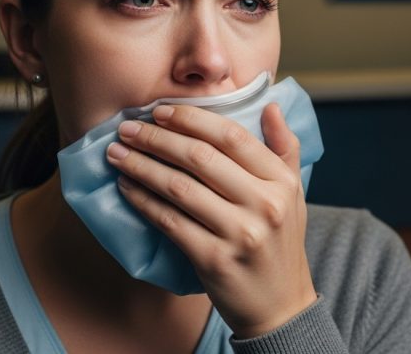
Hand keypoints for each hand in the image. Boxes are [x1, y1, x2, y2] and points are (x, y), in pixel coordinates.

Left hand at [105, 102, 316, 337]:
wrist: (280, 306)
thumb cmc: (280, 243)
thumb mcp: (294, 193)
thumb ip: (284, 147)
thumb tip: (269, 105)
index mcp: (281, 182)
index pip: (232, 136)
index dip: (191, 118)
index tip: (159, 111)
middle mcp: (264, 204)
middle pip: (200, 157)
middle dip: (157, 138)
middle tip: (126, 128)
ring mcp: (239, 233)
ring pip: (179, 187)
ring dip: (141, 166)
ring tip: (116, 154)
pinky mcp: (213, 259)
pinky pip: (169, 221)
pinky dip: (143, 201)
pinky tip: (126, 187)